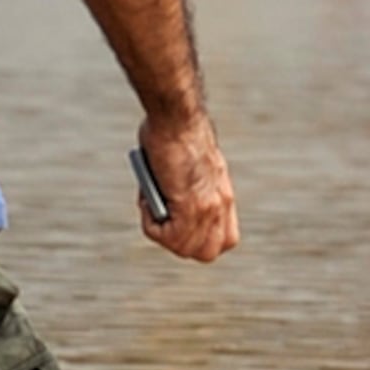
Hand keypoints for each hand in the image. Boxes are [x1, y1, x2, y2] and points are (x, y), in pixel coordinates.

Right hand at [137, 105, 239, 263]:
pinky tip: (145, 200)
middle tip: (161, 222)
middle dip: (180, 244)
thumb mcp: (190, 164)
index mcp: (223, 194)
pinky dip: (149, 223)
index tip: (181, 227)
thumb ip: (187, 188)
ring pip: (184, 248)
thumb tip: (166, 204)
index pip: (224, 239)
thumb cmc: (175, 131)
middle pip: (207, 253)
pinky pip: (164, 234)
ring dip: (161, 233)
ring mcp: (207, 206)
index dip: (201, 240)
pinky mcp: (189, 204)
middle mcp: (220, 204)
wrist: (177, 116)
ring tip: (149, 205)